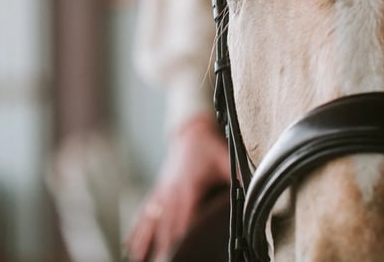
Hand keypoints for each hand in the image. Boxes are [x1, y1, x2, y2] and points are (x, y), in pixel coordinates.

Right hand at [124, 114, 229, 261]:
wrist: (190, 132)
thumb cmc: (209, 147)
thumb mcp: (226, 159)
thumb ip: (238, 176)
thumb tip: (253, 191)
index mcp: (189, 188)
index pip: (185, 219)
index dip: (182, 237)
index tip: (180, 253)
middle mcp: (171, 193)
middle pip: (167, 227)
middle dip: (164, 248)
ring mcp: (162, 193)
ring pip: (151, 224)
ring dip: (146, 244)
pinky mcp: (157, 193)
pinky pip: (144, 214)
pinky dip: (137, 231)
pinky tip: (130, 247)